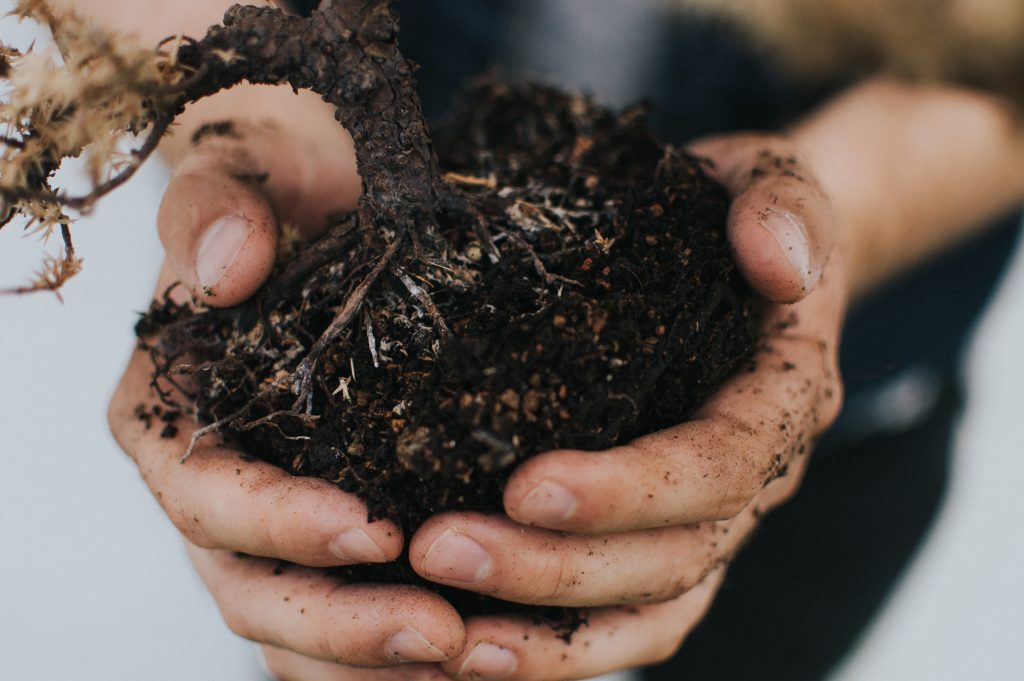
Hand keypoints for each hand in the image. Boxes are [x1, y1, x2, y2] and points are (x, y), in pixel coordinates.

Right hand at [108, 117, 466, 671]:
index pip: (208, 498)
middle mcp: (216, 488)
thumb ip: (216, 212)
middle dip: (342, 624)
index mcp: (173, 420)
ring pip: (302, 627)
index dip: (279, 524)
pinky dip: (397, 651)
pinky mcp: (339, 527)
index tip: (371, 527)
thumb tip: (228, 269)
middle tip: (439, 632)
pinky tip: (477, 652)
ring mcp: (275, 520)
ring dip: (375, 660)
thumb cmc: (272, 191)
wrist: (316, 200)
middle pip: (256, 590)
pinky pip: (355, 609)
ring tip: (466, 658)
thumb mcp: (238, 175)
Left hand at [397, 134, 845, 679]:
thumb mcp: (769, 181)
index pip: (717, 466)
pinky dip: (557, 649)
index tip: (525, 485)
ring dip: (550, 637)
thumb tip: (774, 261)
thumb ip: (782, 207)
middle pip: (672, 558)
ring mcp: (711, 520)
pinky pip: (624, 619)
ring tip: (447, 640)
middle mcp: (754, 480)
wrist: (747, 255)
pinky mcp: (664, 537)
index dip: (629, 490)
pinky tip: (474, 650)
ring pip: (648, 613)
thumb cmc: (737, 214)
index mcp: (780, 399)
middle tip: (440, 550)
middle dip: (556, 568)